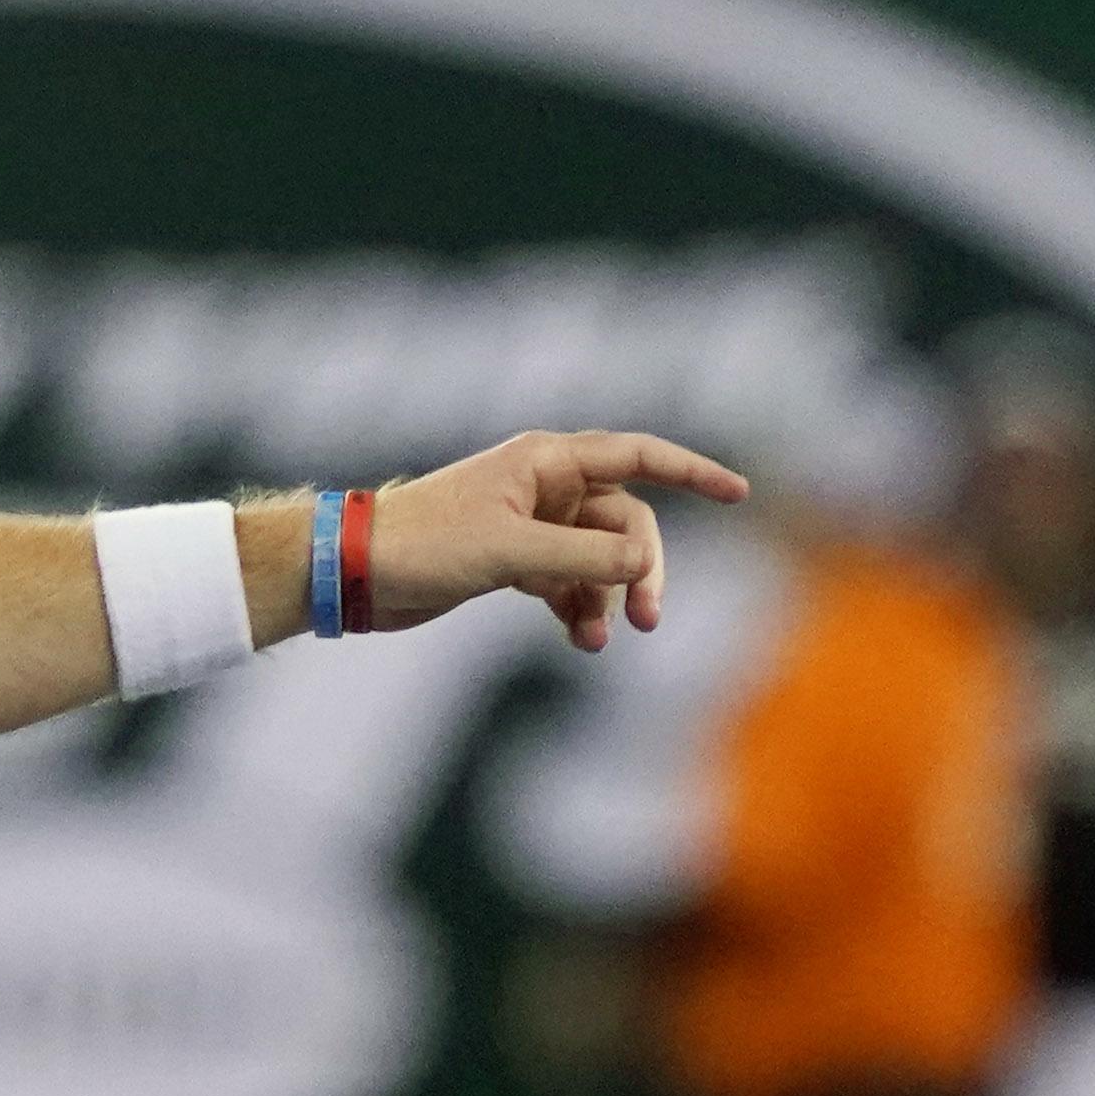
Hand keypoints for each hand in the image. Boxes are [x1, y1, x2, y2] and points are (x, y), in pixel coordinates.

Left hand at [365, 429, 748, 650]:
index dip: (691, 471)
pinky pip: (570, 583)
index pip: (638, 455)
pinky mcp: (513, 562)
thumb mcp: (511, 551)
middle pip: (626, 522)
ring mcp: (530, 525)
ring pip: (599, 559)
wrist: (355, 571)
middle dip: (642, 569)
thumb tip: (645, 565)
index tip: (739, 492)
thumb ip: (584, 558)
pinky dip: (580, 608)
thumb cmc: (424, 543)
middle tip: (649, 620)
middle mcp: (544, 486)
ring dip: (609, 597)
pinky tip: (581, 638)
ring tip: (600, 640)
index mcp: (546, 461)